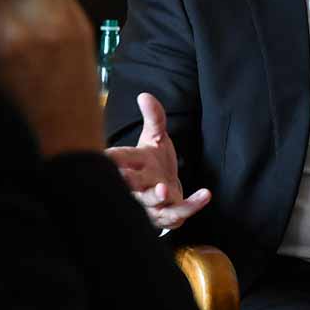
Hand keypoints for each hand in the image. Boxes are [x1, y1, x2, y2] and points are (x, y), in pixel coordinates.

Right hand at [104, 93, 210, 229]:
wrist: (166, 194)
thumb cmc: (155, 163)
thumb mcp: (156, 138)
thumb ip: (154, 117)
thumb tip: (145, 95)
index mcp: (133, 164)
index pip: (118, 159)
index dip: (110, 158)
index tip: (103, 155)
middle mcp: (139, 185)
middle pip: (130, 184)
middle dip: (127, 182)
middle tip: (124, 177)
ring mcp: (153, 202)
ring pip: (152, 202)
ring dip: (156, 197)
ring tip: (163, 190)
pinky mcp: (170, 214)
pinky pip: (181, 211)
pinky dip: (193, 204)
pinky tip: (205, 194)